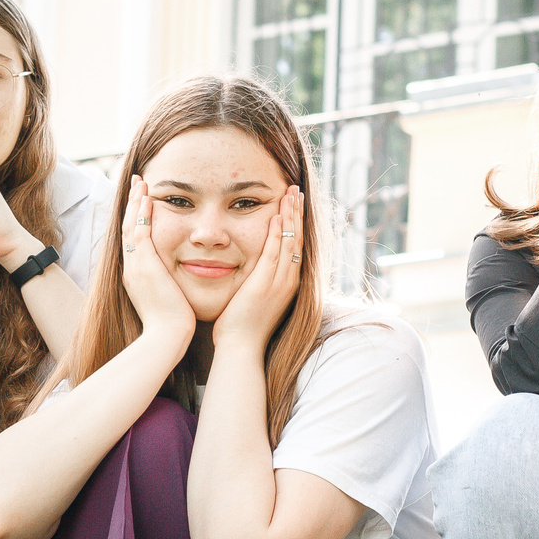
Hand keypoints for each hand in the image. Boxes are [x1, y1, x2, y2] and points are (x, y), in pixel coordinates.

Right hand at [118, 176, 198, 342]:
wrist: (167, 337)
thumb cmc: (172, 325)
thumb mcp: (169, 300)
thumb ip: (169, 286)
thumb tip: (177, 281)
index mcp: (135, 276)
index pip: (133, 240)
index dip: (136, 219)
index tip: (142, 202)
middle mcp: (131, 268)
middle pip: (127, 228)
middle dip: (132, 205)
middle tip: (136, 184)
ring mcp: (135, 267)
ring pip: (131, 226)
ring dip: (136, 203)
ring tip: (141, 183)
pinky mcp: (144, 266)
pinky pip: (140, 233)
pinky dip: (142, 215)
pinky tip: (148, 199)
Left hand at [211, 187, 304, 355]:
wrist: (241, 348)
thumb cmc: (242, 327)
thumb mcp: (255, 299)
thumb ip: (258, 281)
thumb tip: (253, 269)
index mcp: (287, 283)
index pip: (295, 246)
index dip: (296, 222)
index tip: (294, 202)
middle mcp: (289, 281)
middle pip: (298, 239)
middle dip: (297, 212)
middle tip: (296, 189)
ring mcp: (280, 283)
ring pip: (290, 242)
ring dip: (290, 216)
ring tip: (291, 193)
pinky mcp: (266, 285)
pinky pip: (274, 254)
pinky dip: (278, 234)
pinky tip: (277, 216)